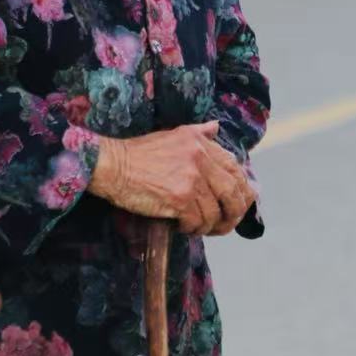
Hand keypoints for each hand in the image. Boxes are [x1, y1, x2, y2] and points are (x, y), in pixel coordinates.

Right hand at [89, 122, 257, 236]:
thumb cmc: (140, 153)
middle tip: (226, 223)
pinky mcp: (179, 199)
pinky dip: (192, 228)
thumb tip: (216, 127)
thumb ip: (199, 132)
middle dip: (233, 213)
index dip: (243, 189)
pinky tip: (183, 226)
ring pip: (214, 212)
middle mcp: (201, 159)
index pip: (235, 168)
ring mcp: (191, 180)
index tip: (242, 201)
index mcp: (202, 143)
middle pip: (232, 193)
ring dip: (209, 225)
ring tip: (199, 227)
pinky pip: (197, 222)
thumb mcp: (174, 134)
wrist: (112, 164)